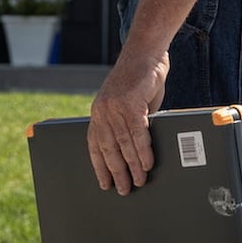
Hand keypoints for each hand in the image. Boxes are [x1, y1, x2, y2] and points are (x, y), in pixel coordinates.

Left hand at [87, 47, 168, 194]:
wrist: (145, 52)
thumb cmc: (139, 79)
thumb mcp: (128, 103)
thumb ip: (128, 124)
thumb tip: (135, 152)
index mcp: (98, 112)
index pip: (94, 145)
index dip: (99, 166)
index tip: (105, 184)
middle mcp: (102, 110)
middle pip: (108, 148)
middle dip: (117, 171)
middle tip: (125, 189)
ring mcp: (115, 106)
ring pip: (123, 143)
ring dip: (132, 165)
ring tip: (140, 180)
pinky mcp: (130, 102)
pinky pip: (137, 132)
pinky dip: (143, 150)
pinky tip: (147, 163)